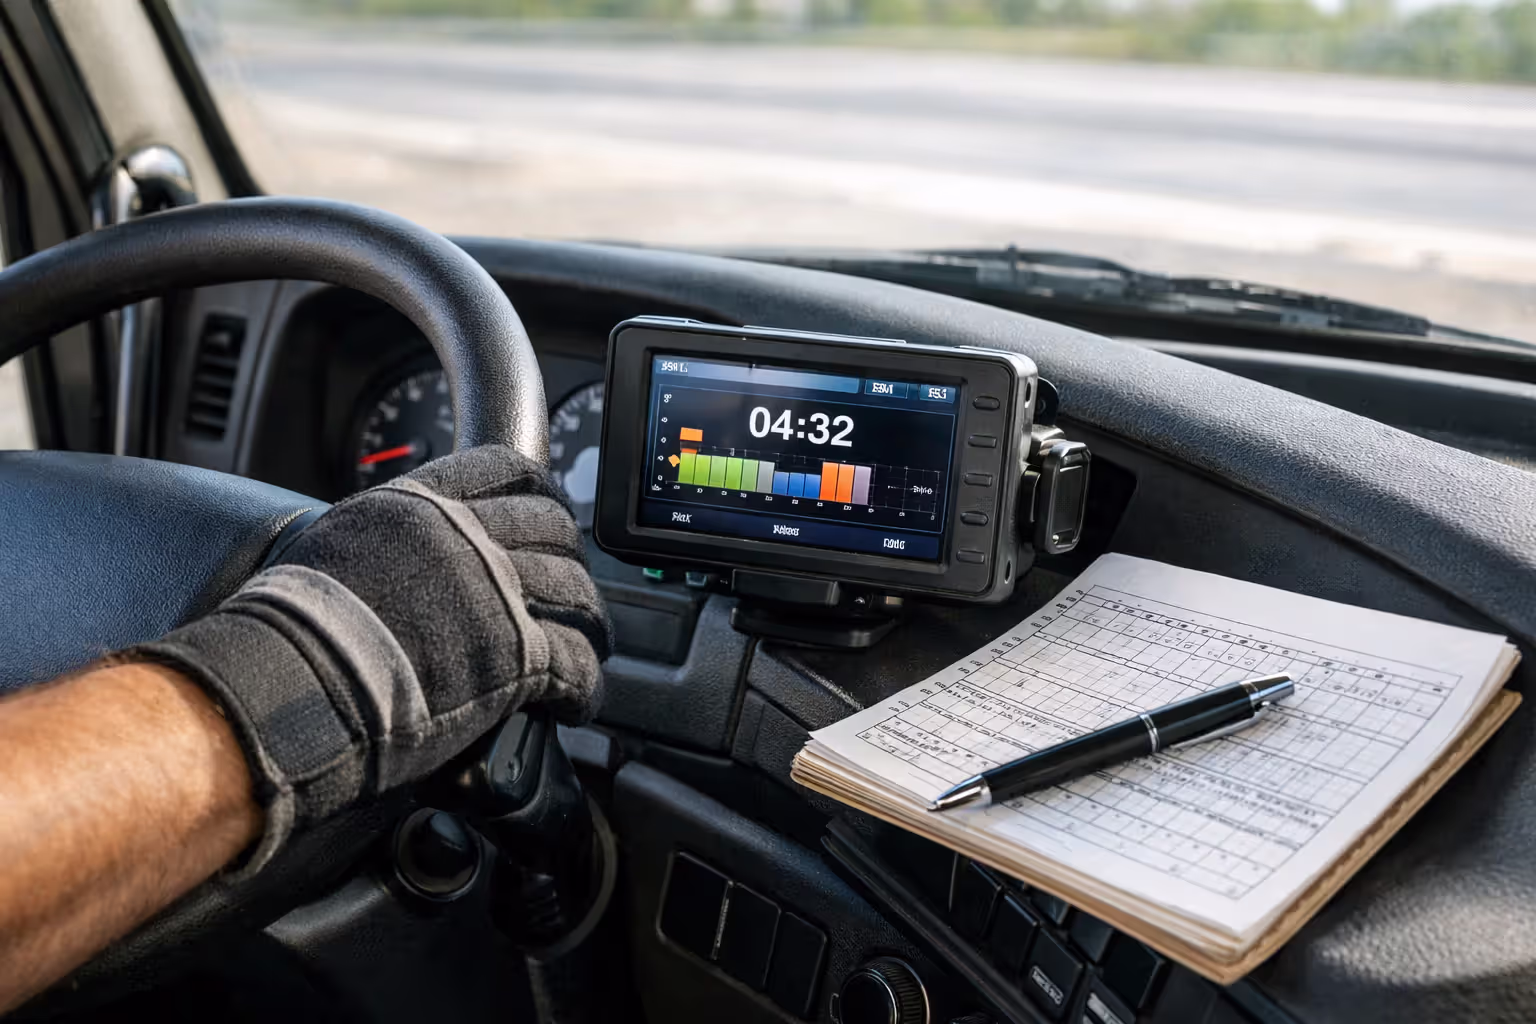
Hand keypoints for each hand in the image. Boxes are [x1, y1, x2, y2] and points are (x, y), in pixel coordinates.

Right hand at [134, 446, 609, 875]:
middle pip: (556, 530)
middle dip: (569, 560)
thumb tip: (396, 556)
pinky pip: (578, 665)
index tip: (552, 510)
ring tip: (587, 645)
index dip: (543, 494)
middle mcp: (470, 538)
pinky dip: (584, 687)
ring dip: (588, 623)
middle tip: (569, 589)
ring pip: (578, 594)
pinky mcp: (517, 657)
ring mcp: (499, 595)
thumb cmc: (288, 629)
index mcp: (425, 505)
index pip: (511, 470)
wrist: (283, 680)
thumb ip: (387, 538)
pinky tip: (575, 702)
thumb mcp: (337, 545)